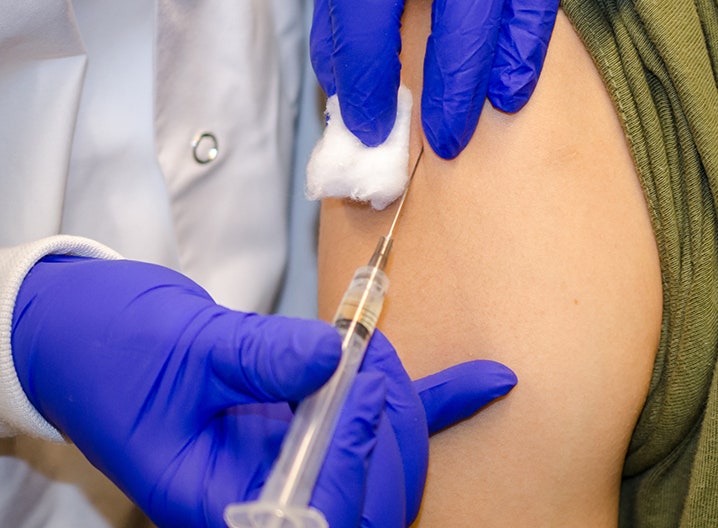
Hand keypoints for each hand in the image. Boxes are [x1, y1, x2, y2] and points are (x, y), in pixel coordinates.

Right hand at [13, 257, 516, 527]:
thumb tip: (334, 355)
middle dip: (386, 429)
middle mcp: (271, 497)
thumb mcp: (183, 352)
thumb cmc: (116, 352)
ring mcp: (299, 466)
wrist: (93, 337)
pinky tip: (493, 380)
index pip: (318, 510)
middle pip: (369, 496)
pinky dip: (444, 399)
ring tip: (373, 349)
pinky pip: (391, 421)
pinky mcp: (318, 426)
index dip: (352, 453)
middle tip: (369, 362)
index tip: (359, 384)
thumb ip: (260, 358)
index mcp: (223, 503)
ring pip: (387, 462)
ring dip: (401, 405)